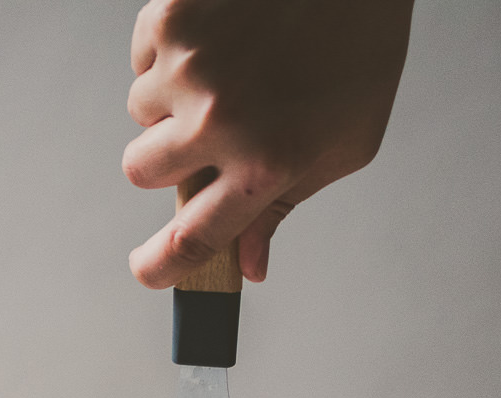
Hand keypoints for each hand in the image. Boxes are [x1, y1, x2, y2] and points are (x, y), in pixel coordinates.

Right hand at [123, 0, 412, 287]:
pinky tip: (220, 31)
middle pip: (143, 171)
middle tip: (206, 128)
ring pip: (141, 110)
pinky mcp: (170, 19)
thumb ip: (285, 205)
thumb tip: (248, 265)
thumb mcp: (345, 145)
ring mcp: (189, 68)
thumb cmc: (360, 53)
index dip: (161, 265)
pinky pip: (143, 56)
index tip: (148, 270)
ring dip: (172, 99)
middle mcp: (220, 122)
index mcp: (266, 166)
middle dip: (167, 158)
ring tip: (229, 66)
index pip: (191, 240)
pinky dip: (171, 50)